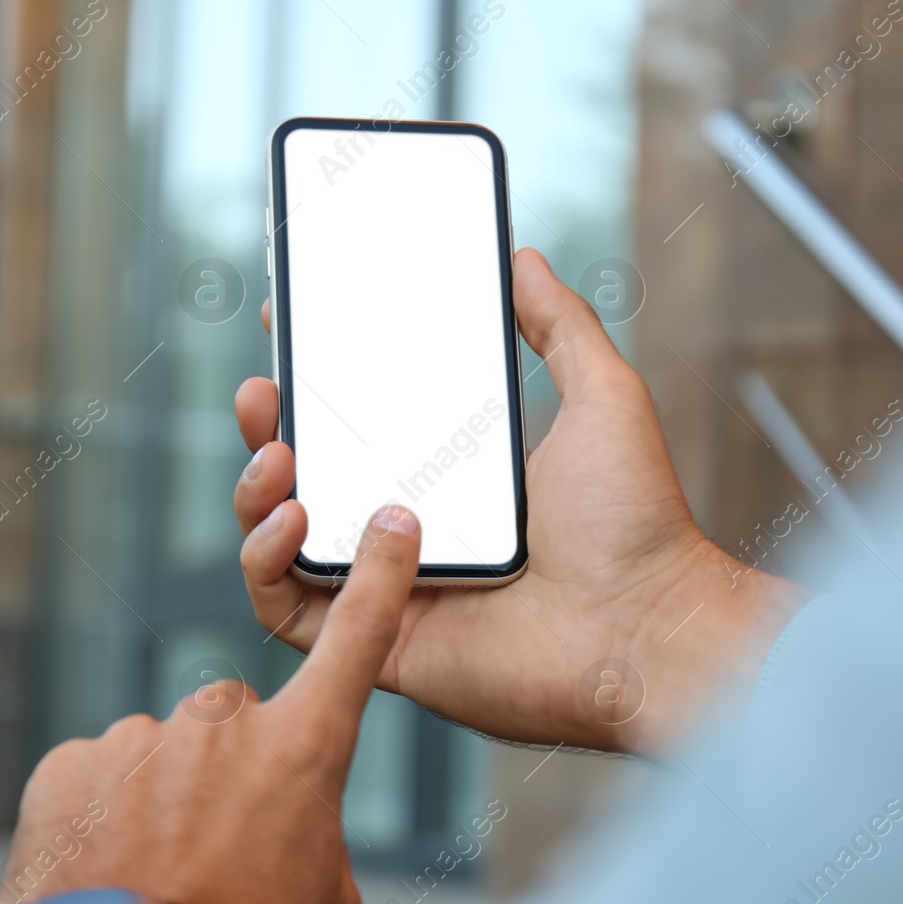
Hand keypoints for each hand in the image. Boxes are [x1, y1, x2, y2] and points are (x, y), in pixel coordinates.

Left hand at [0, 505, 421, 903]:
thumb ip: (316, 837)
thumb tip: (288, 822)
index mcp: (302, 754)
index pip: (355, 646)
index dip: (379, 581)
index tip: (392, 522)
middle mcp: (221, 727)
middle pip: (235, 725)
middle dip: (229, 774)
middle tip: (217, 856)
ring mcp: (139, 741)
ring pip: (161, 758)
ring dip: (161, 807)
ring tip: (156, 884)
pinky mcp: (68, 766)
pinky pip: (97, 780)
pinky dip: (102, 822)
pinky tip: (107, 877)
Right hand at [234, 248, 805, 752]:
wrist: (646, 627)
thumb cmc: (636, 524)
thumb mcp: (604, 397)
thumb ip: (562, 327)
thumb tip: (524, 260)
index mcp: (454, 479)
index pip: (362, 427)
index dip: (317, 386)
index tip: (291, 332)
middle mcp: (413, 533)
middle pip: (309, 482)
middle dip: (269, 433)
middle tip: (262, 392)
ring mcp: (390, 589)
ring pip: (282, 545)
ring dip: (256, 496)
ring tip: (277, 456)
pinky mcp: (378, 643)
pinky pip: (291, 613)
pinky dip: (269, 565)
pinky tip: (292, 520)